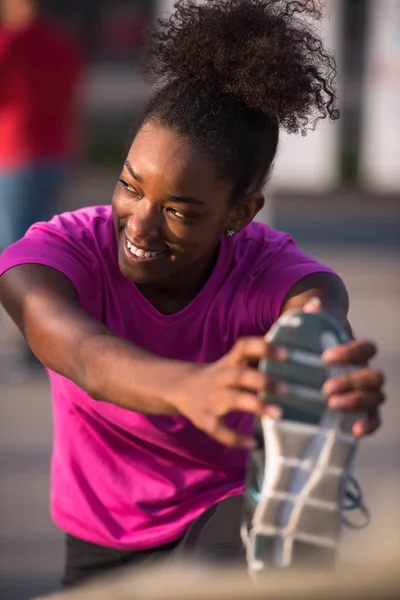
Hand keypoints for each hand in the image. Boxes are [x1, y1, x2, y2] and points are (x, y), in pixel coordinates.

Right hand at [172, 337, 286, 448]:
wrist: (181, 388)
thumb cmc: (221, 375)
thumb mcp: (233, 363)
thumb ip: (257, 359)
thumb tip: (294, 354)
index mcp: (229, 362)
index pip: (244, 347)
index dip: (263, 348)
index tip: (286, 354)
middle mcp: (220, 378)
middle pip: (240, 374)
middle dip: (263, 380)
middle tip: (286, 389)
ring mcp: (212, 398)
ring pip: (232, 399)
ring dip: (255, 405)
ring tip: (278, 414)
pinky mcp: (205, 419)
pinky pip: (219, 430)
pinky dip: (235, 438)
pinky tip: (252, 443)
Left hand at [304, 298, 384, 436]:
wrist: (318, 367)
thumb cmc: (316, 348)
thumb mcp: (313, 334)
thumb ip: (314, 319)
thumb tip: (312, 305)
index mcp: (357, 352)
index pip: (367, 349)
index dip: (350, 353)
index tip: (325, 358)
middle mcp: (367, 372)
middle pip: (374, 376)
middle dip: (352, 382)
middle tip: (325, 388)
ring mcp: (368, 393)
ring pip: (376, 397)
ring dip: (356, 401)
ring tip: (331, 404)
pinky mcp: (363, 413)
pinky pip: (375, 420)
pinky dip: (369, 425)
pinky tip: (354, 431)